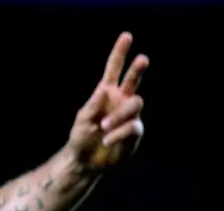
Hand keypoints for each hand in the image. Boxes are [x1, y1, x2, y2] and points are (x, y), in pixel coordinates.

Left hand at [68, 32, 148, 168]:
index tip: (126, 36)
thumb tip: (105, 89)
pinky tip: (107, 139)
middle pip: (133, 81)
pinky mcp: (135, 132)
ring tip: (103, 127)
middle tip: (142, 59)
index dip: (120, 53)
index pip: (113, 70)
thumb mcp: (83, 119)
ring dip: (119, 115)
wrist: (86, 160)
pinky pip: (132, 126)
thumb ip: (94, 104)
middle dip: (137, 69)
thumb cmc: (81, 137)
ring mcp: (129, 115)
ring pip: (135, 104)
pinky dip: (118, 133)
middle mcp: (120, 101)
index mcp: (106, 93)